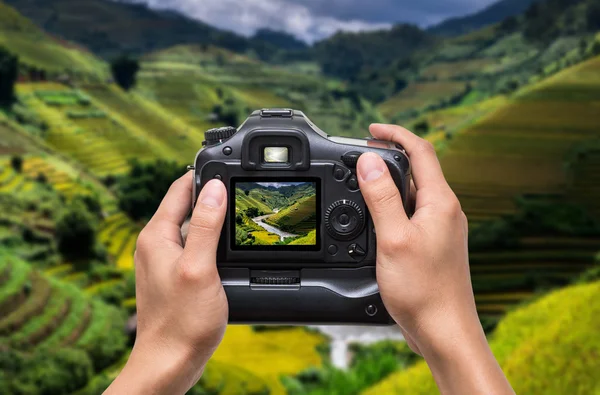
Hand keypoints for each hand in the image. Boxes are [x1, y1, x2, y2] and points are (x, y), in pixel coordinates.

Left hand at [105, 173, 227, 394]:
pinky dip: (212, 241)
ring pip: (192, 227)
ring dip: (213, 218)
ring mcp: (165, 261)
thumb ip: (206, 225)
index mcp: (156, 236)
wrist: (170, 362)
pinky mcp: (175, 276)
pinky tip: (229, 248)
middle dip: (212, 194)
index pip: (179, 189)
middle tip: (241, 187)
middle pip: (186, 205)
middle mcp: (156, 245)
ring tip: (240, 213)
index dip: (203, 174)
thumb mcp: (199, 267)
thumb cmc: (181, 322)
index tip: (227, 164)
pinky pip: (195, 247)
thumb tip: (214, 187)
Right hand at [357, 124, 513, 394]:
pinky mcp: (435, 244)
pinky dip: (394, 204)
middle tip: (362, 153)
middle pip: (419, 168)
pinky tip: (377, 216)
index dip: (395, 134)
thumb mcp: (393, 238)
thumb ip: (381, 197)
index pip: (420, 151)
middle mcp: (446, 210)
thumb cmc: (424, 291)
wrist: (444, 330)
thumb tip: (368, 161)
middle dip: (390, 155)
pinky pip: (414, 211)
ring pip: (415, 191)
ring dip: (391, 180)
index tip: (371, 129)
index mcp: (440, 202)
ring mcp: (442, 227)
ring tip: (364, 181)